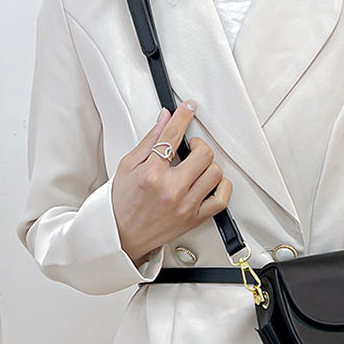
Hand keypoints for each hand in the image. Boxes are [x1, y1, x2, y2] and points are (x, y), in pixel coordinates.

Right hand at [112, 101, 232, 263]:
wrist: (121, 236)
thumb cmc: (121, 204)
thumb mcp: (128, 166)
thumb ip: (150, 141)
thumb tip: (165, 119)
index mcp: (152, 174)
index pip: (172, 136)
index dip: (183, 117)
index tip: (188, 108)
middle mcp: (171, 190)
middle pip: (203, 154)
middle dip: (197, 145)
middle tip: (189, 148)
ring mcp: (185, 205)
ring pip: (215, 173)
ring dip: (208, 165)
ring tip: (196, 167)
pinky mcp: (194, 218)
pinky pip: (222, 200)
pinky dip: (222, 187)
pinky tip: (211, 182)